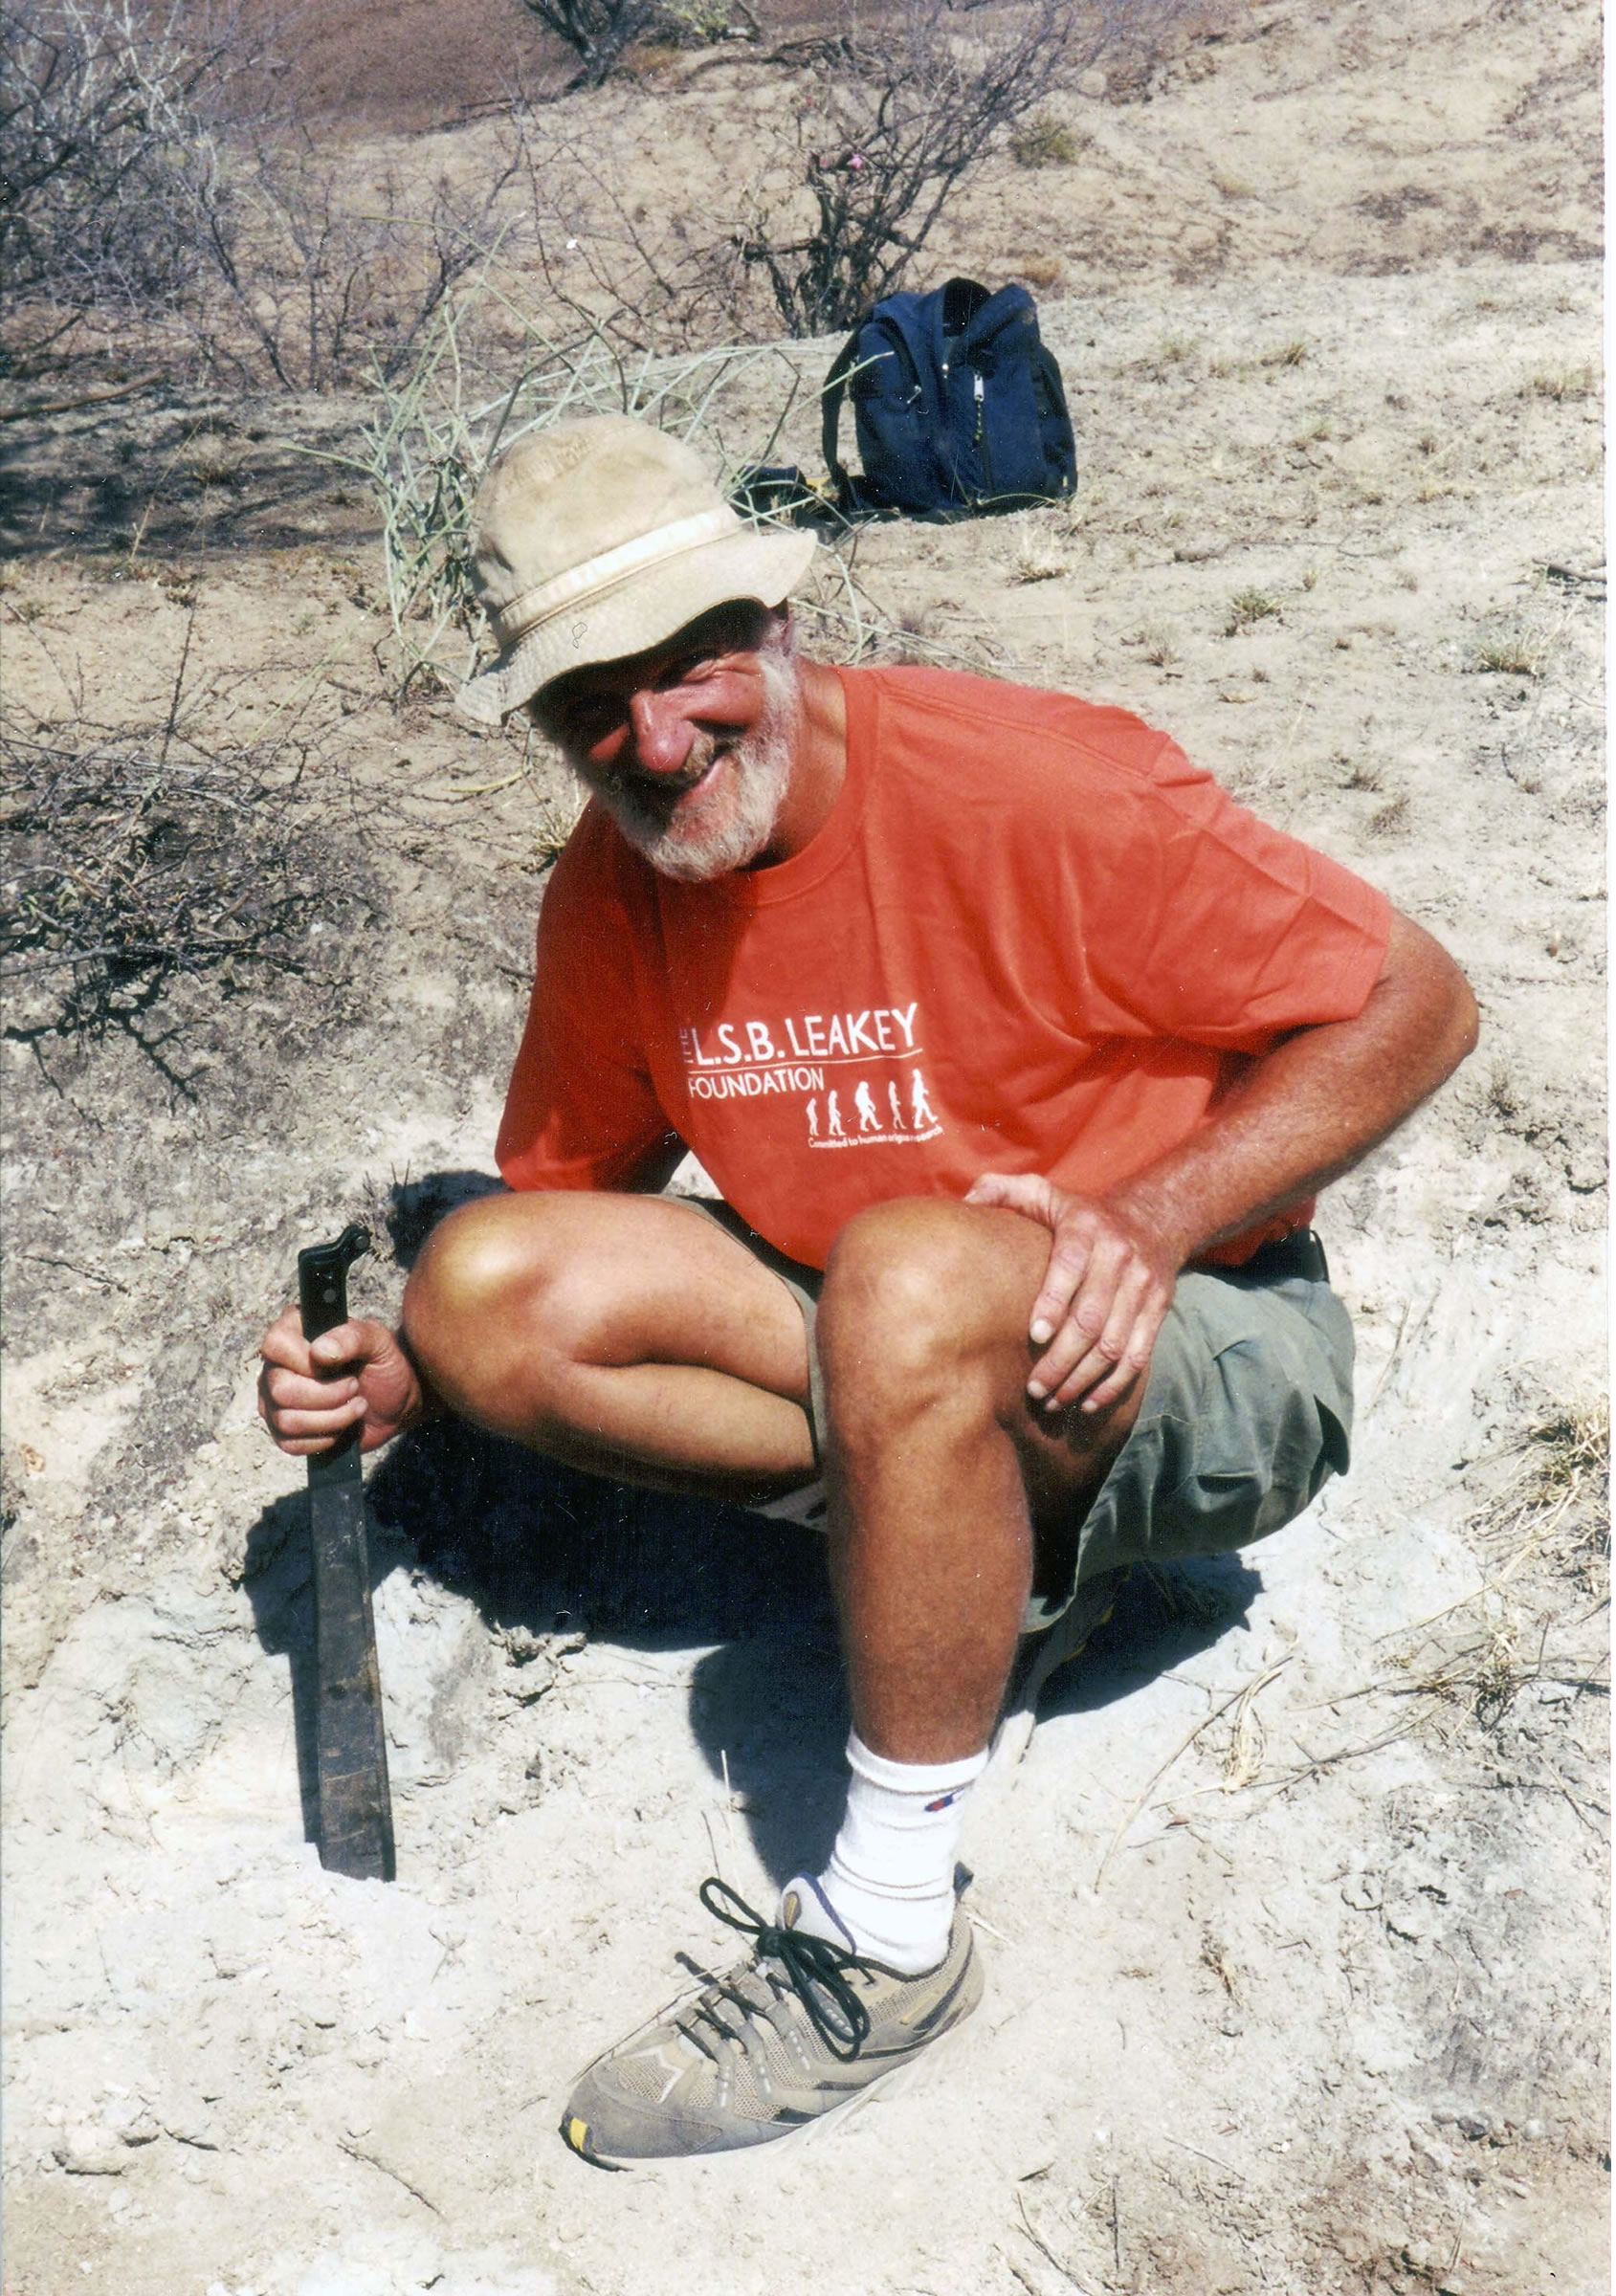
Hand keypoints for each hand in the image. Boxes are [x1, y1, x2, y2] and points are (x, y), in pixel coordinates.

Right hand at [257, 1307, 422, 1456]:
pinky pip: (290, 1444)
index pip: (275, 1345)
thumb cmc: (383, 1363)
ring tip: (356, 1405)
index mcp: (293, 1332)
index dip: (306, 1362)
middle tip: (354, 1386)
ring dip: (332, 1419)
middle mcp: (275, 1366)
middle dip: (328, 1395)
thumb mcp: (378, 1342)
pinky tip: (343, 1426)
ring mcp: (274, 1400)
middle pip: (280, 1390)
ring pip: (286, 1421)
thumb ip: (351, 1338)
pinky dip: (325, 1439)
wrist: (395, 1401)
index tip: (339, 1366)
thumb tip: (318, 1353)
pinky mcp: (282, 1430)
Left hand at [964, 1173, 1177, 1413]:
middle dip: (1061, 1358)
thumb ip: (1005, 1190)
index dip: (1053, 1302)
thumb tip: (968, 1198)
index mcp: (1086, 1228)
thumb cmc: (1081, 1214)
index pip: (1070, 1266)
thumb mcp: (1046, 1191)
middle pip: (1091, 1318)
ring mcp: (1142, 1286)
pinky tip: (1087, 1402)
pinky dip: (1113, 1384)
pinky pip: (1138, 1355)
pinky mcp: (1158, 1309)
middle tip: (1033, 1388)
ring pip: (1113, 1344)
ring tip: (1053, 1400)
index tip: (1034, 1335)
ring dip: (1082, 1378)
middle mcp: (1118, 1256)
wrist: (1155, 1219)